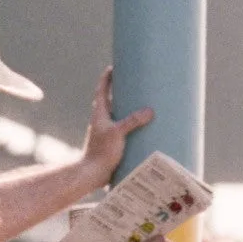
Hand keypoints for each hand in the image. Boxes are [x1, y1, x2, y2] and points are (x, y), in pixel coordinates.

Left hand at [80, 66, 153, 188]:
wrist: (93, 174)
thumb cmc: (101, 152)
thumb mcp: (117, 133)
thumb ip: (133, 121)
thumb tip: (149, 111)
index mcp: (99, 114)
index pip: (101, 90)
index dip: (106, 78)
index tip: (113, 66)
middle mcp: (102, 120)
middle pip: (111, 100)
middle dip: (121, 90)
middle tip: (134, 81)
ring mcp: (107, 131)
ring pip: (119, 114)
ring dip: (128, 107)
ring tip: (144, 100)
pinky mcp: (114, 142)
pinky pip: (125, 127)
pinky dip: (133, 123)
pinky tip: (145, 125)